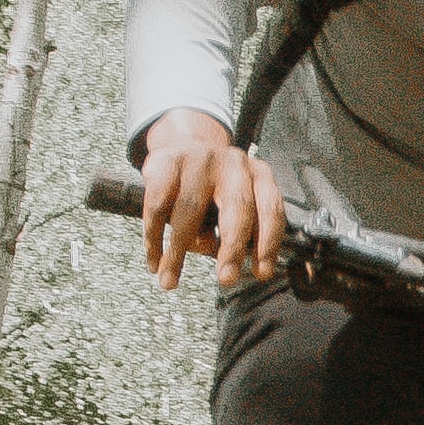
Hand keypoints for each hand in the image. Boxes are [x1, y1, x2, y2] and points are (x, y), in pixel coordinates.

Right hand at [140, 110, 284, 290]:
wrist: (184, 144)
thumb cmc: (213, 188)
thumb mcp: (233, 205)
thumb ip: (234, 231)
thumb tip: (219, 256)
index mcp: (259, 175)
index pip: (270, 210)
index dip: (268, 244)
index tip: (261, 274)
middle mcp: (234, 163)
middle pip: (237, 207)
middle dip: (232, 248)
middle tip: (226, 280)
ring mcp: (201, 158)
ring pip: (190, 210)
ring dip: (178, 253)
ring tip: (169, 280)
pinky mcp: (168, 160)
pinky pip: (158, 205)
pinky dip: (153, 236)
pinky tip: (153, 258)